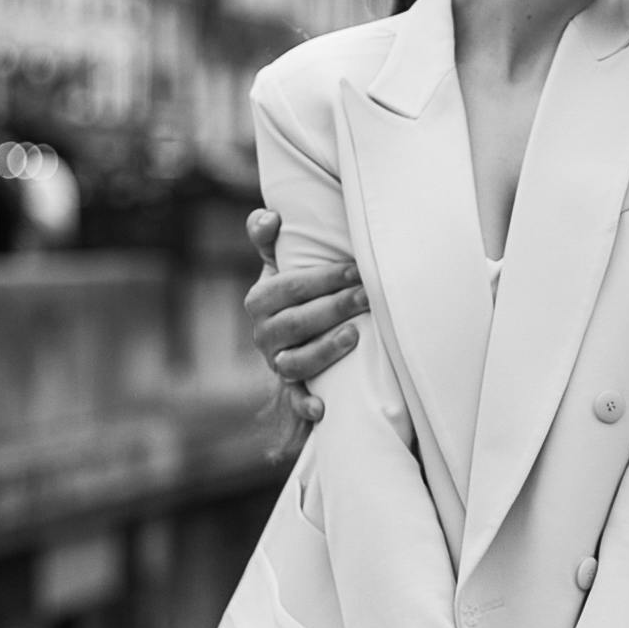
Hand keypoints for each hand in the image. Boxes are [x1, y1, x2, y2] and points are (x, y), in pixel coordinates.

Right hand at [243, 208, 369, 421]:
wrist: (297, 327)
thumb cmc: (297, 286)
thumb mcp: (281, 261)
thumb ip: (269, 237)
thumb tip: (270, 218)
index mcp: (260, 299)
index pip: (287, 287)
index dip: (320, 279)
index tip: (354, 269)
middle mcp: (263, 333)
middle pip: (295, 322)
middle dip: (334, 308)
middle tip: (369, 296)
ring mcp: (276, 361)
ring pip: (294, 362)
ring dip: (324, 350)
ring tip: (356, 335)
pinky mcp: (292, 387)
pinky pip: (295, 400)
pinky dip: (306, 406)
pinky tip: (323, 409)